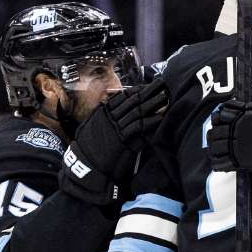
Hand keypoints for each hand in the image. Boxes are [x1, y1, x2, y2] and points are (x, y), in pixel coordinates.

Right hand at [60, 79, 168, 204]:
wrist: (85, 167)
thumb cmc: (90, 150)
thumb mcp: (92, 128)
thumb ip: (102, 117)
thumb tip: (110, 106)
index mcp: (102, 113)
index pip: (122, 97)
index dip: (137, 90)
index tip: (148, 86)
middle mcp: (109, 117)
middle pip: (132, 100)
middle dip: (148, 91)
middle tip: (162, 84)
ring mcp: (115, 127)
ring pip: (137, 111)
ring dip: (153, 103)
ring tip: (166, 97)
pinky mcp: (122, 140)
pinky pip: (139, 127)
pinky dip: (150, 121)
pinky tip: (160, 117)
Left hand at [206, 99, 251, 184]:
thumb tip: (248, 105)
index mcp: (242, 116)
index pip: (221, 115)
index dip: (218, 118)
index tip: (218, 120)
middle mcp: (236, 130)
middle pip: (215, 132)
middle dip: (214, 134)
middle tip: (214, 137)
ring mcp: (237, 146)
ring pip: (215, 147)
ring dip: (214, 148)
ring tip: (214, 151)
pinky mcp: (241, 161)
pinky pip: (222, 163)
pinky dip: (218, 164)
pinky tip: (218, 165)